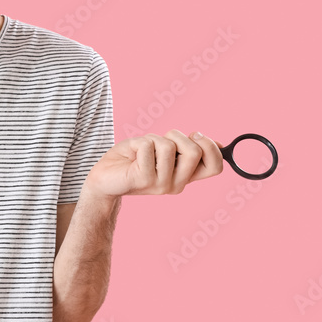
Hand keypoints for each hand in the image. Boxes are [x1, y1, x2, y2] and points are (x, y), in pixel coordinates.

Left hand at [85, 129, 223, 197]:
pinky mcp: (144, 180)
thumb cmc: (132, 159)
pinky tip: (131, 156)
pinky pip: (148, 147)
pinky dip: (138, 143)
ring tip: (141, 151)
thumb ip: (185, 148)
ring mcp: (161, 185)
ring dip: (153, 139)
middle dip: (177, 136)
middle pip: (195, 152)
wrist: (103, 177)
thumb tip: (217, 142)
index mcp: (185, 177)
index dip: (211, 147)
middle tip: (161, 141)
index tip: (194, 135)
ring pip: (168, 146)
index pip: (216, 167)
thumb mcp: (163, 150)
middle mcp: (177, 185)